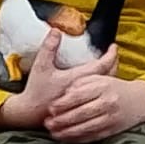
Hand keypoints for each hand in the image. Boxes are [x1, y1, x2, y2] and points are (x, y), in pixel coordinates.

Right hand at [0, 32, 115, 129]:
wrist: (31, 113)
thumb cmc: (36, 90)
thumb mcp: (41, 66)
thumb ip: (49, 47)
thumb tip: (56, 30)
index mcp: (77, 79)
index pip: (102, 66)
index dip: (110, 55)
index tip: (113, 47)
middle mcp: (85, 90)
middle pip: (108, 76)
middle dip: (114, 63)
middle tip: (114, 54)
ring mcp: (84, 99)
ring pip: (104, 86)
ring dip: (110, 73)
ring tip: (110, 65)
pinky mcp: (81, 104)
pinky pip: (98, 93)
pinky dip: (102, 84)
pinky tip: (100, 80)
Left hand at [45, 66, 144, 143]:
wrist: (140, 100)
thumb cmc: (114, 87)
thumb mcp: (98, 78)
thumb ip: (80, 84)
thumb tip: (62, 96)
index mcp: (103, 86)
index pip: (79, 96)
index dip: (63, 104)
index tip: (50, 109)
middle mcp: (108, 102)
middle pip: (81, 113)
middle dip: (62, 120)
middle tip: (47, 123)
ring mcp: (111, 118)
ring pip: (86, 127)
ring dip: (67, 132)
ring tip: (53, 133)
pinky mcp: (113, 130)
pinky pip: (93, 136)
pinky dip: (78, 139)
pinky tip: (66, 139)